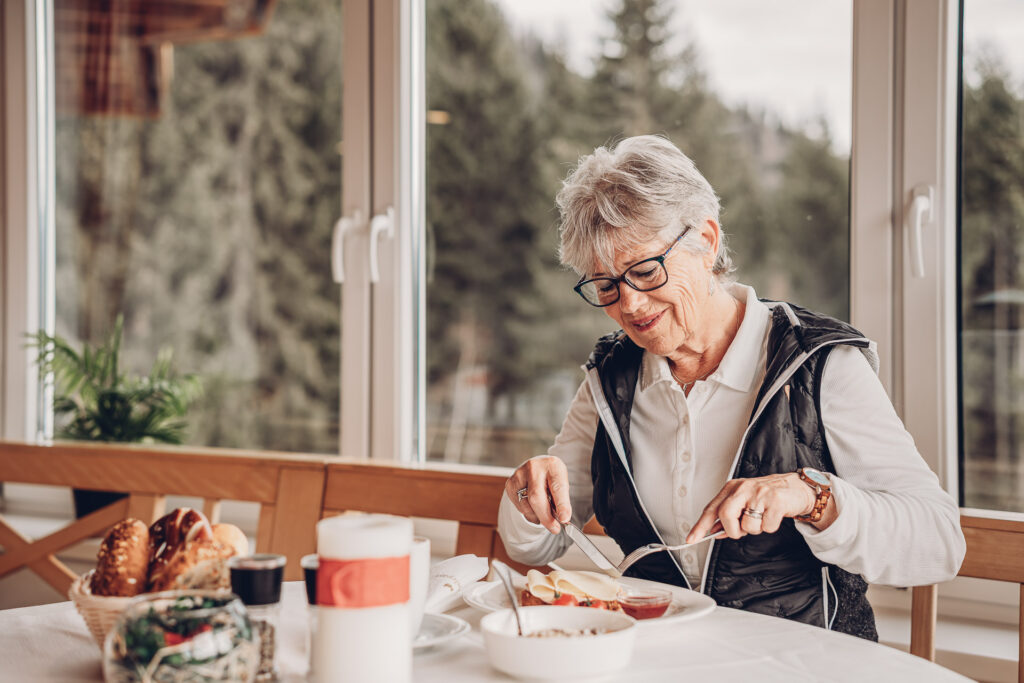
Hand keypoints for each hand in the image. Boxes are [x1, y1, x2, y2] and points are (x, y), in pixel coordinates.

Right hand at [505, 455, 570, 533]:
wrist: (538, 467)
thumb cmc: (552, 477)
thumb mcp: (562, 483)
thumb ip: (562, 500)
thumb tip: (562, 519)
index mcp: (552, 465)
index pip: (557, 487)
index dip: (561, 504)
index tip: (564, 519)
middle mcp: (534, 467)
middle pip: (536, 497)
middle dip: (546, 517)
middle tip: (554, 528)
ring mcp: (519, 475)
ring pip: (526, 505)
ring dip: (537, 516)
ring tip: (545, 514)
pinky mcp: (510, 484)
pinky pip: (519, 506)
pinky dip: (529, 513)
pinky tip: (534, 508)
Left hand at [685, 473, 816, 543]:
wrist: (796, 489)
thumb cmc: (767, 496)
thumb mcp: (744, 501)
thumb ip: (729, 516)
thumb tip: (714, 531)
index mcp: (732, 488)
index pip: (711, 508)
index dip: (700, 525)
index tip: (691, 539)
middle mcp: (744, 488)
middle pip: (726, 515)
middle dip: (732, 530)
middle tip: (740, 531)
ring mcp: (760, 494)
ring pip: (748, 525)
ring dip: (755, 529)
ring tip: (762, 517)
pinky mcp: (776, 502)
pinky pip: (767, 527)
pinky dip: (770, 527)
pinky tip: (773, 516)